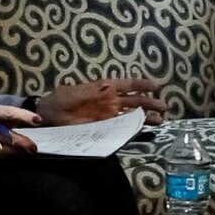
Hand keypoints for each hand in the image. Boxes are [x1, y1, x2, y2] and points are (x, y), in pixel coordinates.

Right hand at [0, 104, 39, 160]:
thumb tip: (20, 123)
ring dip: (15, 150)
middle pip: (5, 133)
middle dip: (22, 140)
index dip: (23, 116)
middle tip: (34, 146)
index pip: (6, 112)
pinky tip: (11, 155)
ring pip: (1, 147)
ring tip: (26, 151)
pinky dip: (3, 155)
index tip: (37, 120)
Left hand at [36, 77, 167, 125]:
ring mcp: (109, 114)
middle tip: (165, 107)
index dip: (143, 84)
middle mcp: (110, 100)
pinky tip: (144, 129)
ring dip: (146, 116)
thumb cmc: (61, 100)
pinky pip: (122, 126)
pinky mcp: (105, 126)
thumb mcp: (76, 91)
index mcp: (105, 87)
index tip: (157, 86)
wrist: (49, 115)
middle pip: (135, 101)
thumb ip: (92, 91)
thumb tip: (108, 89)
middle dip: (150, 103)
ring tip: (160, 120)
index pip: (129, 84)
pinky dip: (133, 127)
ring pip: (131, 114)